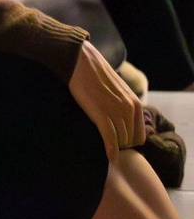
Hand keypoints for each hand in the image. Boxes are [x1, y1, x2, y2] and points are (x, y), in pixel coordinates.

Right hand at [68, 41, 146, 155]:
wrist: (79, 61)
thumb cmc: (94, 75)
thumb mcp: (118, 91)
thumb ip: (125, 105)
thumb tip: (122, 121)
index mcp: (136, 104)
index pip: (139, 136)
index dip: (129, 142)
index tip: (118, 144)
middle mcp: (130, 109)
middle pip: (130, 141)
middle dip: (121, 147)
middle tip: (109, 148)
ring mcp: (116, 112)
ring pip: (121, 141)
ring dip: (115, 149)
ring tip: (107, 152)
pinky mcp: (101, 114)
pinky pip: (110, 138)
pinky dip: (110, 150)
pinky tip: (109, 156)